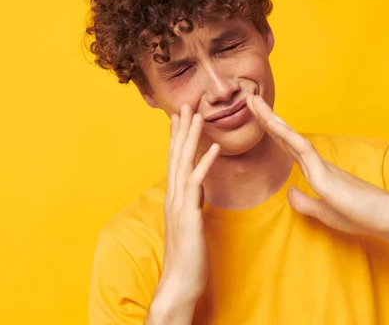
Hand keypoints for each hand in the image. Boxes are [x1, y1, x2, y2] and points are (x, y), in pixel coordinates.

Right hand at [156, 104, 220, 305]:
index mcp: (175, 198)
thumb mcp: (189, 224)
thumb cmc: (187, 256)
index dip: (178, 137)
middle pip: (176, 155)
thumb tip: (198, 190)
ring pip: (183, 163)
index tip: (181, 117)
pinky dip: (205, 163)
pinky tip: (214, 148)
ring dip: (191, 137)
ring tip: (197, 115)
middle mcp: (174, 196)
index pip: (175, 160)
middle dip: (182, 129)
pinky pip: (197, 184)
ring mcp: (179, 205)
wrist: (179, 282)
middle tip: (186, 104)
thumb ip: (192, 204)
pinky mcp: (188, 216)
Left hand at [246, 95, 388, 241]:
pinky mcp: (327, 177)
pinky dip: (287, 137)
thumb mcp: (325, 212)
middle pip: (285, 136)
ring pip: (291, 138)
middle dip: (266, 118)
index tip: (256, 117)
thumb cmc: (361, 215)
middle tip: (249, 99)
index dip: (271, 132)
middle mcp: (317, 164)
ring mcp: (321, 167)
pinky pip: (304, 152)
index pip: (287, 147)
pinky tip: (274, 124)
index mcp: (316, 172)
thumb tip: (289, 192)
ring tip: (253, 102)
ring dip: (271, 120)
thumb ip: (306, 202)